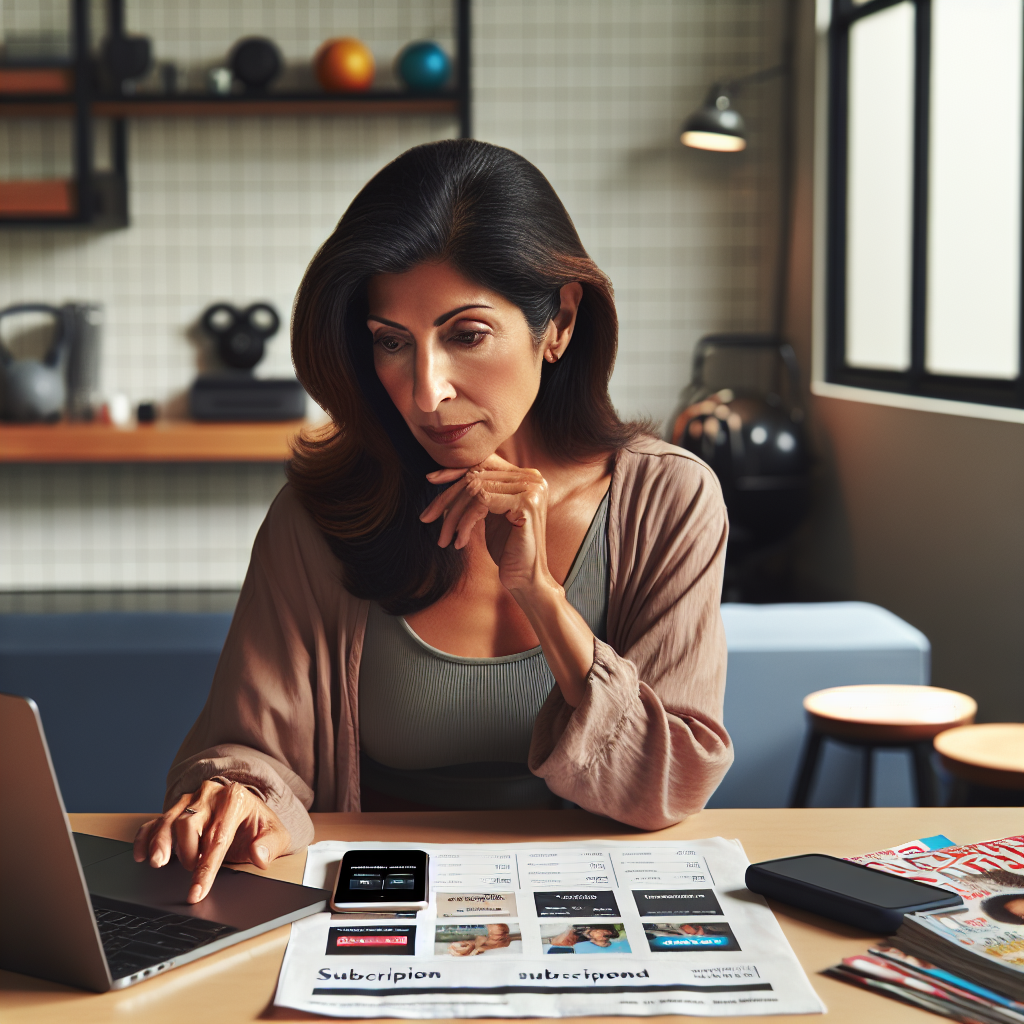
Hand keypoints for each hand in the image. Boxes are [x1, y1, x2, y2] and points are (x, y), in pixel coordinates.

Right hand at [132, 779, 290, 903]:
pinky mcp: (176, 809)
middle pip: (188, 824)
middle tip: (190, 871)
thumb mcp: (275, 833)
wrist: (249, 808)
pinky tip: (141, 854)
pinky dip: (146, 836)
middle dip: (186, 852)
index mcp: (235, 799)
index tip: (197, 892)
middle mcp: (210, 794)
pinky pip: (156, 820)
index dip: (206, 868)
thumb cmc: (258, 824)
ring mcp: (190, 800)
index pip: (218, 837)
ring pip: (169, 820)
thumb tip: (258, 855)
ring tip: (156, 862)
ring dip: (160, 843)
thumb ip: (270, 844)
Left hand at [421, 453, 552, 594]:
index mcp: (525, 478)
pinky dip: (465, 523)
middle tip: (426, 517)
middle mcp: (532, 478)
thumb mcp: (491, 515)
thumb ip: (479, 494)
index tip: (432, 480)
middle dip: (447, 498)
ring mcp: (531, 489)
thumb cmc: (508, 549)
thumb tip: (445, 476)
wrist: (527, 578)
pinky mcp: (525, 503)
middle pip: (477, 477)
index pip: (484, 465)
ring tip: (444, 539)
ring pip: (475, 490)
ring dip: (453, 516)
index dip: (455, 472)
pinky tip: (460, 543)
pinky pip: (481, 503)